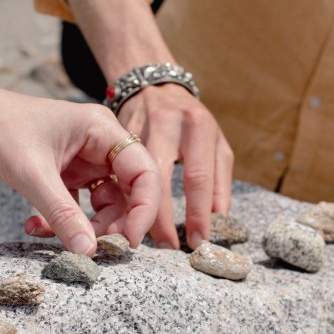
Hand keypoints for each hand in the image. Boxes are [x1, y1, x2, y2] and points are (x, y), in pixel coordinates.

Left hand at [0, 86, 160, 254]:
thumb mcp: (31, 174)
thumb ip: (63, 214)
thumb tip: (88, 252)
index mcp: (102, 130)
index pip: (143, 172)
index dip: (144, 208)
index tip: (129, 239)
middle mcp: (98, 145)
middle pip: (127, 193)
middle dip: (110, 223)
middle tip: (90, 247)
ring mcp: (80, 161)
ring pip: (101, 205)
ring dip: (82, 227)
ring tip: (53, 236)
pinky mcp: (61, 175)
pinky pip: (74, 208)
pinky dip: (59, 222)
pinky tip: (32, 226)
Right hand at [117, 84, 233, 249]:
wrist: (154, 86)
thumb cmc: (191, 121)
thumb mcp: (216, 143)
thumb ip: (220, 181)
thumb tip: (218, 219)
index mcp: (197, 127)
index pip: (198, 179)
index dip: (198, 215)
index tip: (197, 240)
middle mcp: (167, 125)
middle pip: (160, 181)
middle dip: (161, 221)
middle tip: (167, 247)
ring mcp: (137, 128)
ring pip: (132, 179)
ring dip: (136, 213)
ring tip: (144, 238)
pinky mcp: (114, 136)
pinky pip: (114, 173)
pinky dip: (119, 199)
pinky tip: (125, 217)